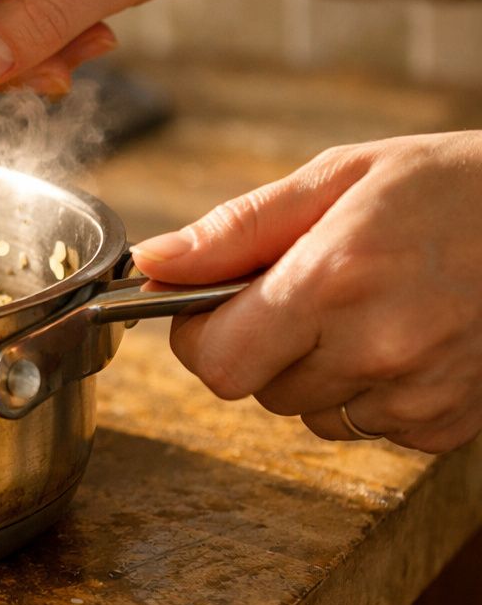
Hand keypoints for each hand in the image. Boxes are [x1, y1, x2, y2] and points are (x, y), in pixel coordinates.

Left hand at [132, 132, 481, 452]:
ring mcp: (417, 395)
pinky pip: (366, 427)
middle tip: (303, 293)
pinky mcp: (447, 426)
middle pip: (255, 389)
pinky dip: (368, 392)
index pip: (215, 361)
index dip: (199, 334)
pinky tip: (403, 338)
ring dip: (313, 372)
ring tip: (363, 309)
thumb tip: (154, 262)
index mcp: (333, 280)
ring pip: (308, 414)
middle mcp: (375, 349)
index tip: (213, 304)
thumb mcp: (339, 177)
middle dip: (258, 345)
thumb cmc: (450, 186)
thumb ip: (237, 229)